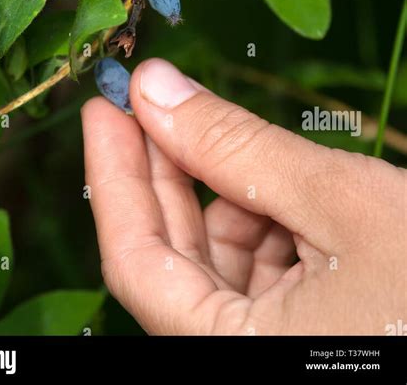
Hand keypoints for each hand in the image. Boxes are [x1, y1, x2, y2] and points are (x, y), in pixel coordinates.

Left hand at [81, 58, 405, 334]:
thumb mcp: (339, 202)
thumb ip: (236, 147)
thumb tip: (156, 89)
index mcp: (234, 352)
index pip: (135, 260)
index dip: (114, 174)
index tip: (105, 105)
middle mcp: (242, 356)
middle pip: (173, 258)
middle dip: (165, 170)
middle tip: (155, 98)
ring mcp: (274, 348)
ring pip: (218, 262)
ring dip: (223, 193)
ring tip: (234, 138)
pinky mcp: (305, 332)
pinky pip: (260, 273)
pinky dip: (263, 220)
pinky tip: (280, 183)